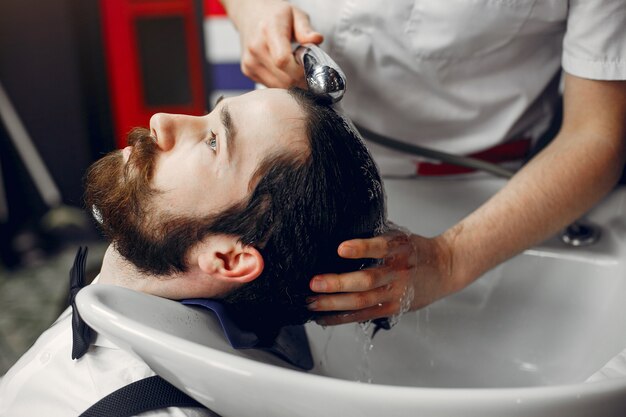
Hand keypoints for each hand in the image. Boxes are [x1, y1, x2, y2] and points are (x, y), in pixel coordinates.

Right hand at [223, 0, 323, 87]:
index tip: (309, 66)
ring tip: (295, 68)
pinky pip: (270, 85)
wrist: (250, 14)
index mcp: (269, 30)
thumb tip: (317, 39)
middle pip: (283, 78)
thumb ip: (305, 29)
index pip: (283, 60)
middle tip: (307, 70)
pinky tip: (284, 70)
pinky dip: (281, 82)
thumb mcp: (295, 14)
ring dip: (291, 82)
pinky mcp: (248, 70)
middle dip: (300, 79)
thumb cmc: (276, 15)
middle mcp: (256, 48)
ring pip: (278, 86)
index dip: (300, 70)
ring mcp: (250, 61)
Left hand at [307, 230, 457, 324]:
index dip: (361, 248)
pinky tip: (323, 317)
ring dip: (334, 303)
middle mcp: (398, 271)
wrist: (446, 268)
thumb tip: (337, 232)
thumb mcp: (399, 235)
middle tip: (314, 283)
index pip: (381, 247)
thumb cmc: (415, 249)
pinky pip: (364, 315)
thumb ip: (374, 235)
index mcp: (401, 248)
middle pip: (367, 280)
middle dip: (337, 283)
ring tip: (312, 301)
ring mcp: (396, 292)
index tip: (340, 248)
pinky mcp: (393, 308)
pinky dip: (342, 317)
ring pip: (362, 301)